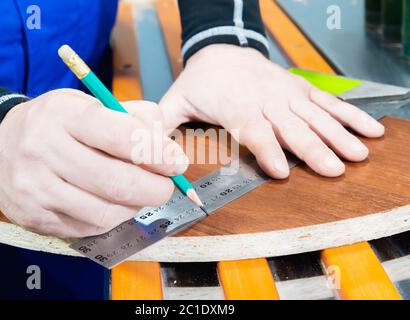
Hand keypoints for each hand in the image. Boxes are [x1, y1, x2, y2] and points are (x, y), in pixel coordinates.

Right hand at [0, 89, 187, 237]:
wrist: (0, 145)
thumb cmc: (57, 124)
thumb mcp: (90, 104)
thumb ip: (133, 118)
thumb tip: (167, 147)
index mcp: (64, 115)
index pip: (120, 136)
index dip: (157, 153)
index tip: (178, 163)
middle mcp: (44, 150)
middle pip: (116, 182)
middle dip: (155, 189)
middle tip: (167, 187)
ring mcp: (36, 188)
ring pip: (106, 211)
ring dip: (135, 207)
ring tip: (139, 194)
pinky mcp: (34, 216)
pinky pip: (90, 227)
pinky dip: (112, 218)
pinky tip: (113, 204)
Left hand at [160, 44, 384, 177]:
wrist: (222, 50)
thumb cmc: (201, 82)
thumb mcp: (175, 100)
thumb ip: (162, 124)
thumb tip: (145, 149)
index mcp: (236, 107)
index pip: (254, 130)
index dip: (268, 150)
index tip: (283, 170)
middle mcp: (266, 100)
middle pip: (292, 126)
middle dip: (314, 148)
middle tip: (334, 169)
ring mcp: (286, 94)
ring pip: (315, 115)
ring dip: (338, 135)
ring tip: (359, 153)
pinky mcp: (299, 90)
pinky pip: (327, 104)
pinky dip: (349, 116)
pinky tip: (368, 130)